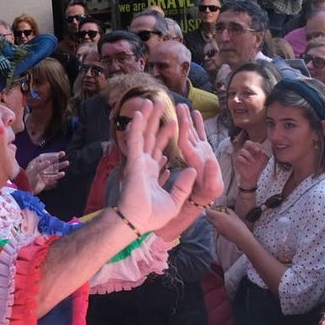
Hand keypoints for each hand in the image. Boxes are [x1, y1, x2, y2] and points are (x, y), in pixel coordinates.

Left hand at [25, 151, 67, 193]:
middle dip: (57, 158)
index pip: (45, 157)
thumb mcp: (33, 171)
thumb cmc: (27, 179)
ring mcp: (43, 174)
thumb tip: (49, 161)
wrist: (26, 190)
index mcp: (35, 163)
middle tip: (64, 154)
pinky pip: (53, 177)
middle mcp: (40, 167)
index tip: (57, 153)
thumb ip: (41, 166)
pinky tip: (63, 173)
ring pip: (53, 169)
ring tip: (67, 163)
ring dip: (60, 166)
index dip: (51, 155)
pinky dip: (58, 175)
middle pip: (50, 161)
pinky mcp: (45, 180)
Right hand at [115, 98, 195, 232]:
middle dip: (156, 120)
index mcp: (152, 172)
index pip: (160, 149)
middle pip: (151, 137)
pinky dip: (136, 128)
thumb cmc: (153, 216)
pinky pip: (135, 142)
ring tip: (150, 101)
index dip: (166, 135)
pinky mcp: (134, 163)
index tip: (173, 122)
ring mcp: (138, 162)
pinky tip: (139, 115)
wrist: (139, 223)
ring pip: (142, 135)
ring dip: (146, 118)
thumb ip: (183, 185)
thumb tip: (191, 170)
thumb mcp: (175, 201)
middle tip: (160, 104)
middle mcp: (144, 164)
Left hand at [179, 109, 222, 205]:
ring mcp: (198, 149)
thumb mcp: (211, 186)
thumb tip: (210, 162)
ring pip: (191, 131)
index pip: (185, 144)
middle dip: (182, 119)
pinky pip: (200, 133)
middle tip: (179, 105)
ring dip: (187, 118)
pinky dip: (198, 123)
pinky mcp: (204, 149)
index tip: (179, 120)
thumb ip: (210, 175)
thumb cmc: (208, 192)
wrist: (207, 195)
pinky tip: (196, 112)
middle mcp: (193, 152)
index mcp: (193, 161)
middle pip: (186, 133)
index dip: (182, 133)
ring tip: (183, 105)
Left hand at [204, 206, 252, 247]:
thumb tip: (224, 209)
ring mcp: (216, 229)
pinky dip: (217, 223)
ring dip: (213, 218)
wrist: (240, 237)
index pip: (208, 212)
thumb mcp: (233, 215)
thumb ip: (227, 210)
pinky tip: (224, 223)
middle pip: (207, 217)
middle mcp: (215, 223)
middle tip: (214, 210)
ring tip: (221, 216)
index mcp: (218, 217)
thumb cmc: (238, 225)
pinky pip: (215, 226)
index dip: (208, 208)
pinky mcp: (219, 233)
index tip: (209, 206)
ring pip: (211, 222)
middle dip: (209, 213)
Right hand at [234, 140, 268, 188]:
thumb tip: (263, 149)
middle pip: (247, 143)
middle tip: (257, 150)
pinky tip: (248, 163)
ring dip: (249, 155)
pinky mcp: (237, 160)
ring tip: (253, 161)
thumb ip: (263, 154)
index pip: (254, 143)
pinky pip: (239, 157)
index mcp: (253, 149)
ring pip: (242, 150)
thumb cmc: (256, 167)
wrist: (252, 176)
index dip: (258, 145)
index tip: (262, 151)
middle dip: (252, 145)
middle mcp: (247, 151)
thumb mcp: (262, 160)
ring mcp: (241, 155)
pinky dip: (244, 160)